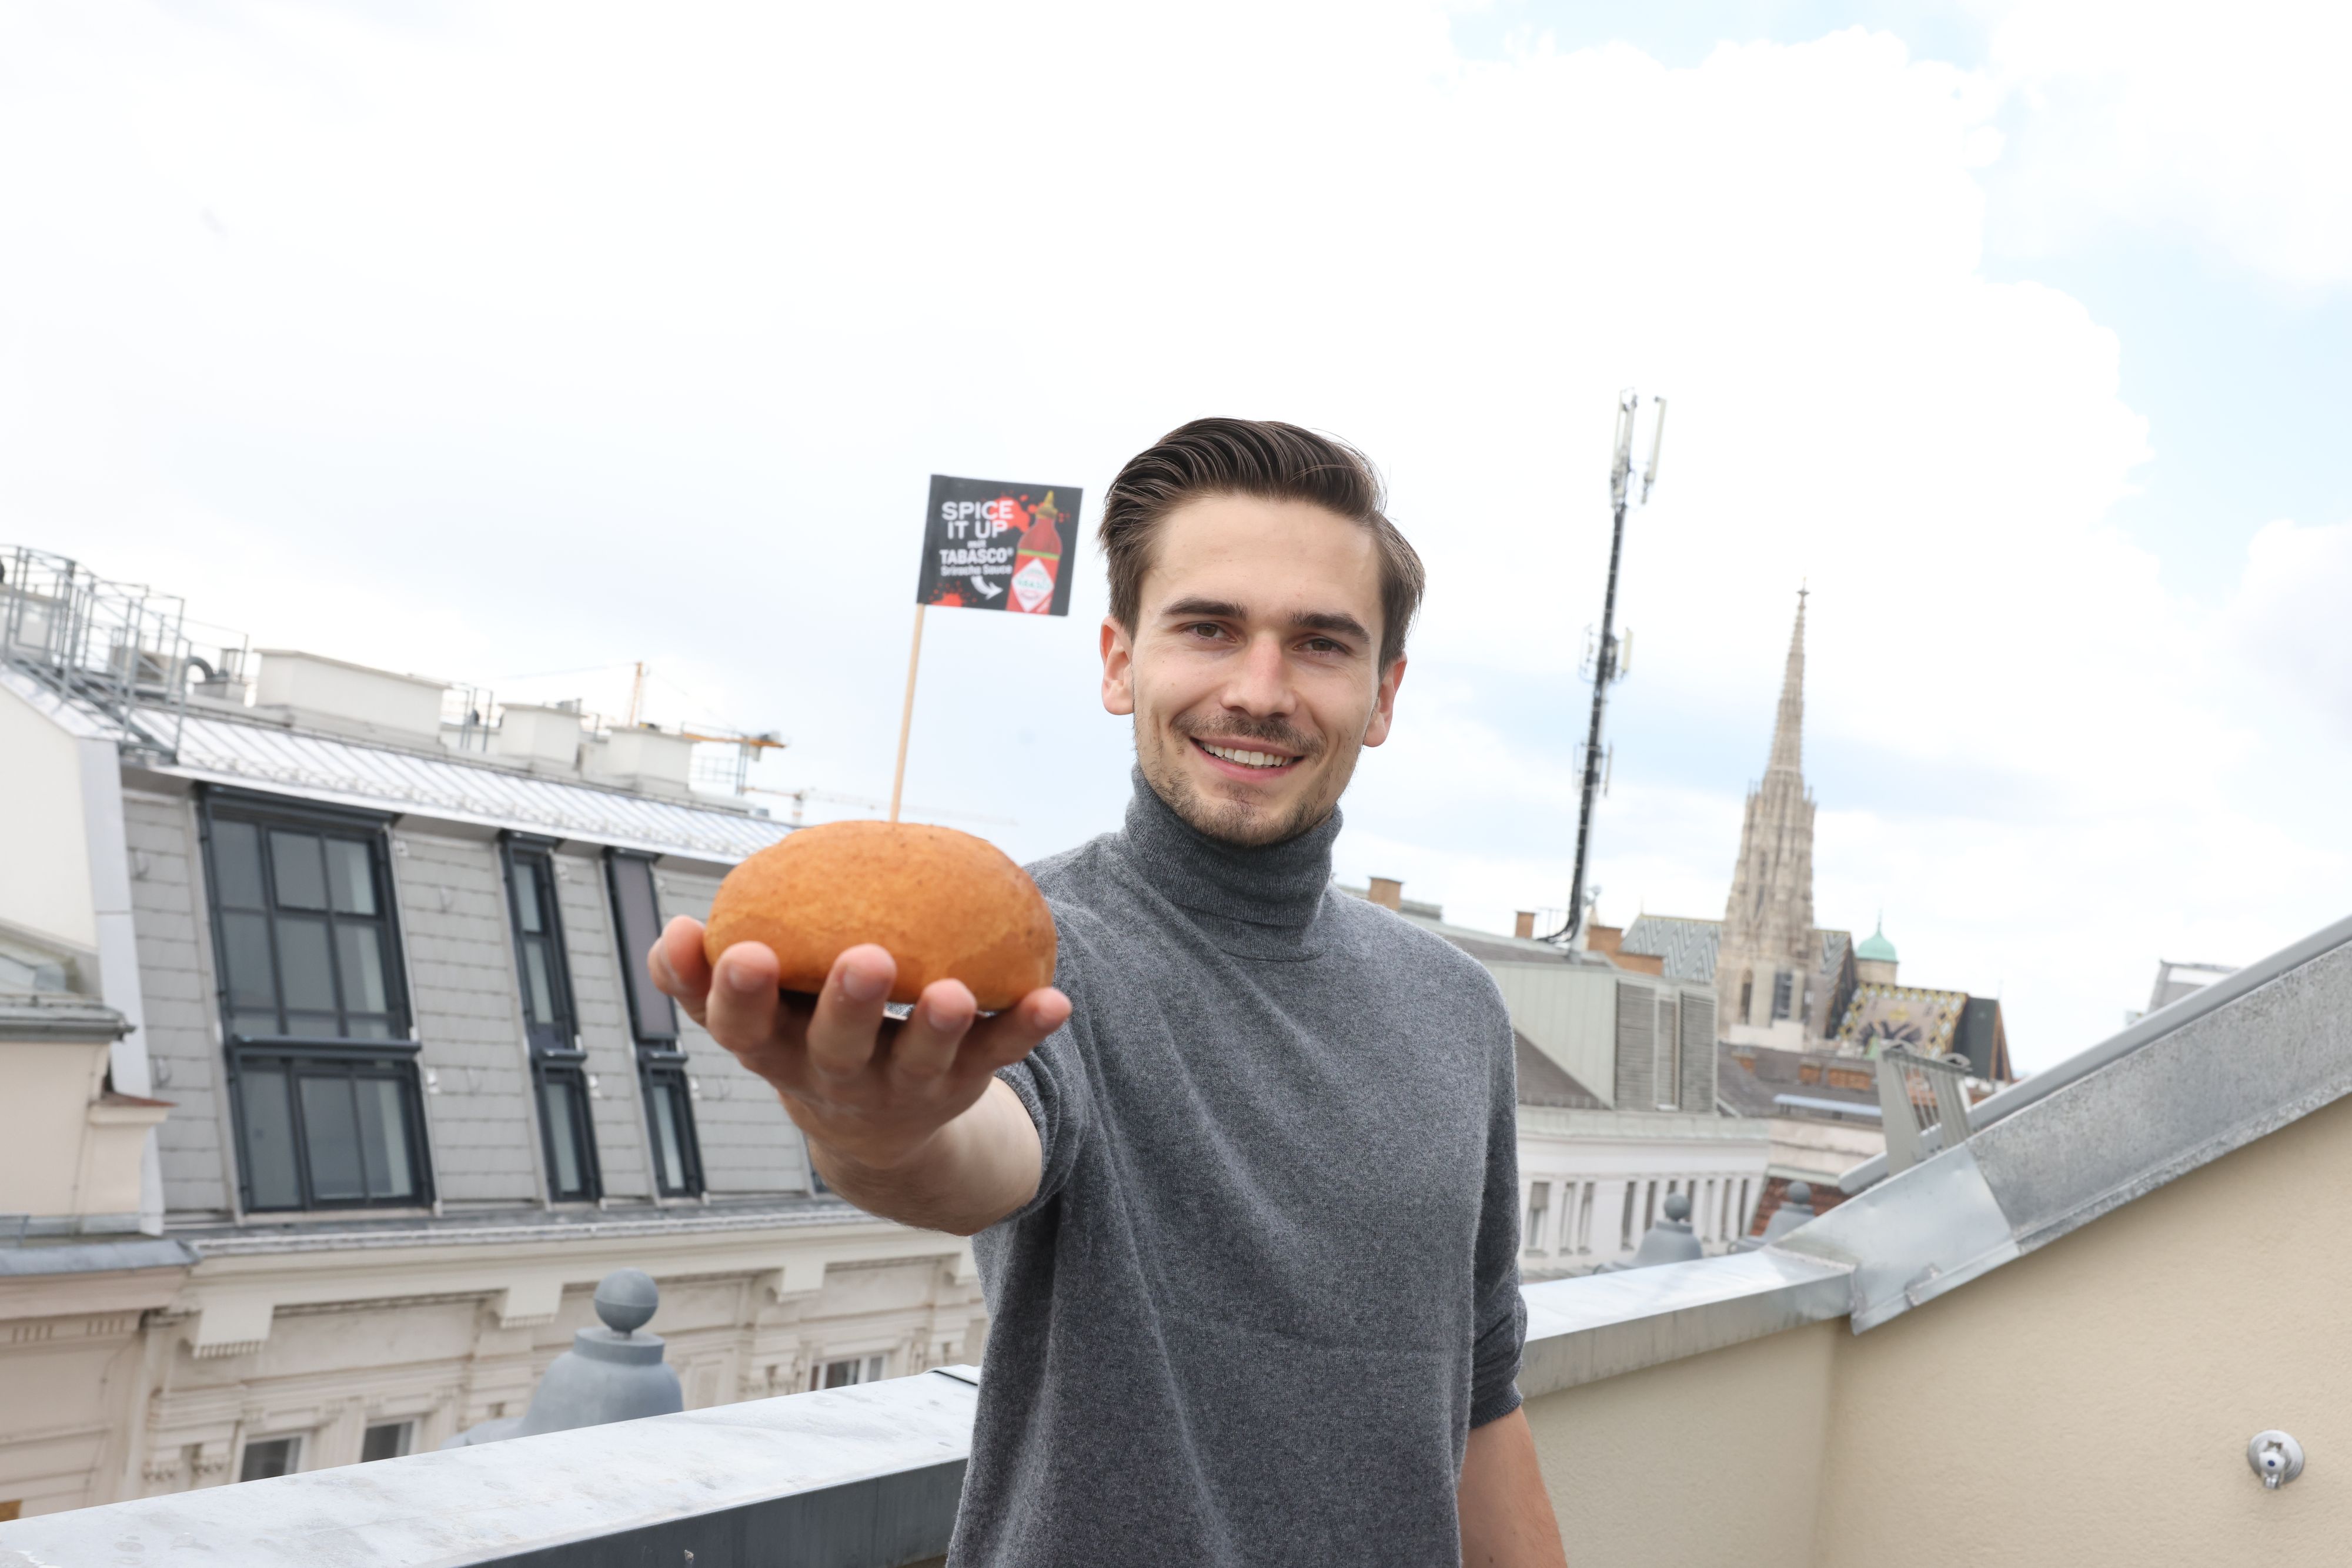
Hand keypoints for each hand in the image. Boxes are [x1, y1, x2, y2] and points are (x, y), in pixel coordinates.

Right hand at [647, 916, 1070, 1174]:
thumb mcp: (750, 1018)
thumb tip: (671, 933)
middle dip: (849, 1005)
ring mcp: (902, 1083)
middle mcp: (836, 1074)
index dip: (738, 995)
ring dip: (940, 1027)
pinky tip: (1053, 1001)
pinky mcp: (961, 1080)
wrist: (873, 1130)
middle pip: (837, 1046)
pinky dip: (1025, 1028)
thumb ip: (703, 977)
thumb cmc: (800, 1040)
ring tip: (957, 993)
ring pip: (920, 1059)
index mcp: (776, 1050)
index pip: (743, 1028)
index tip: (744, 953)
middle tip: (866, 959)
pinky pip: (998, 1054)